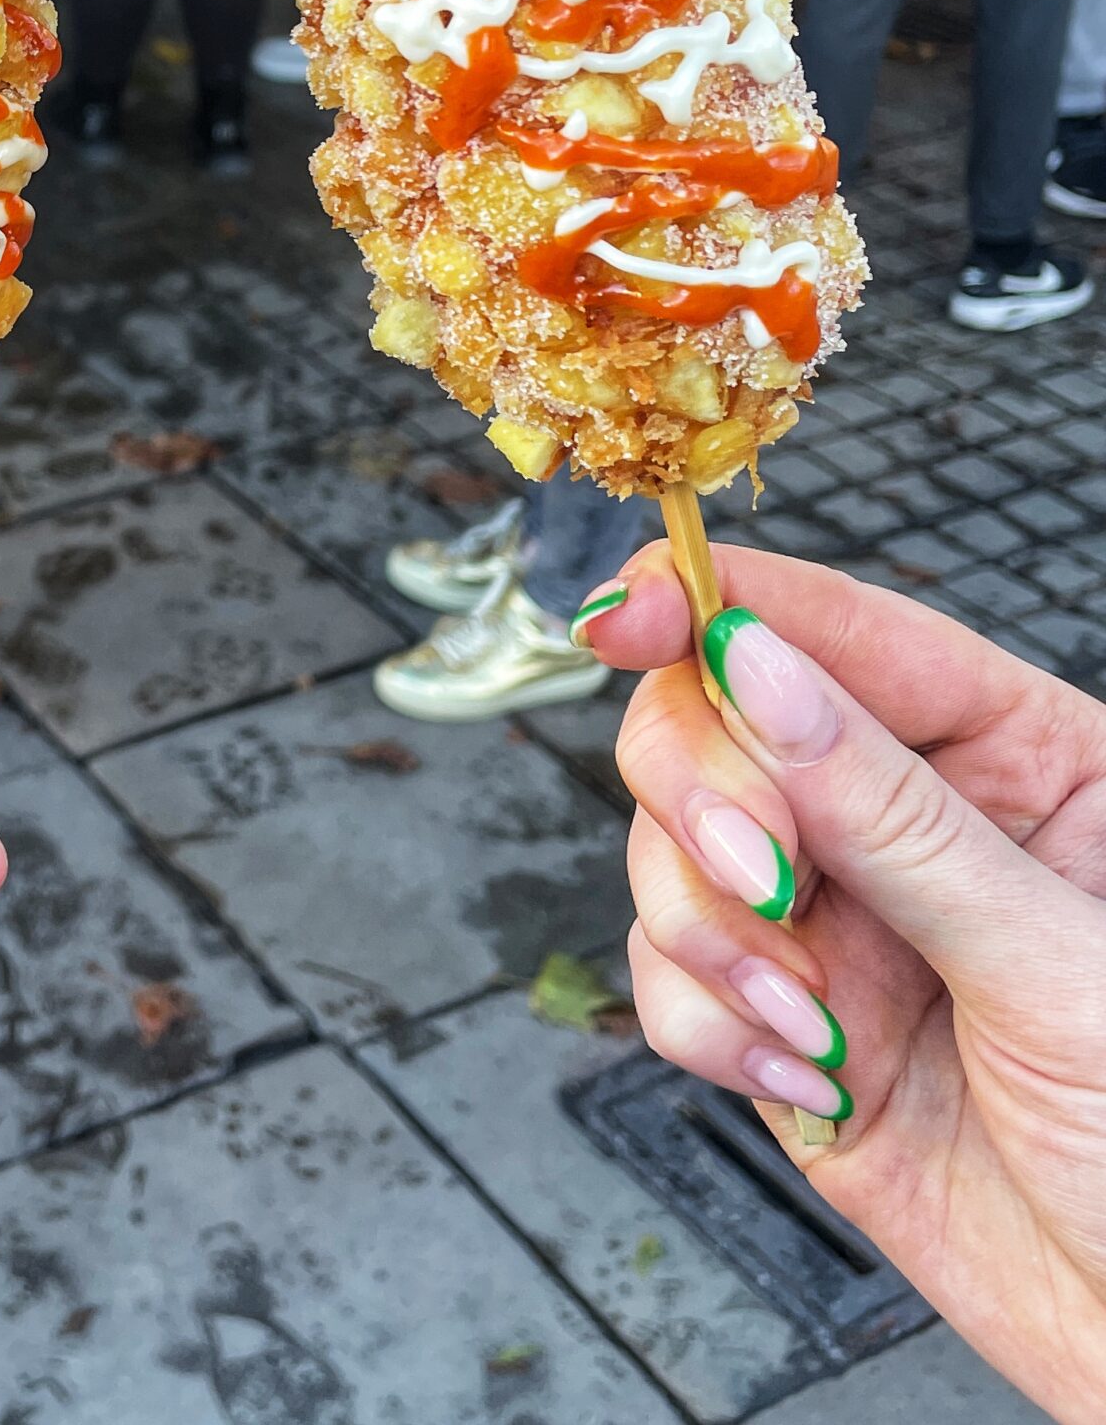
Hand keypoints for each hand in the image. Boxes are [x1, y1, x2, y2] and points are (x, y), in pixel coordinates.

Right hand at [580, 543, 1105, 1424]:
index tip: (626, 611)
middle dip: (708, 797)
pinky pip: (668, 975)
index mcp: (1014, 757)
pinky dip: (705, 1024)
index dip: (716, 602)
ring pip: (670, 847)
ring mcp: (836, 920)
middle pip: (716, 720)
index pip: (844, 630)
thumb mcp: (1053, 962)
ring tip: (808, 1024)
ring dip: (710, 931)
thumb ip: (896, 815)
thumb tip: (761, 669)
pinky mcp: (778, 1022)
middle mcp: (905, 820)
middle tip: (764, 882)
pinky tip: (802, 1076)